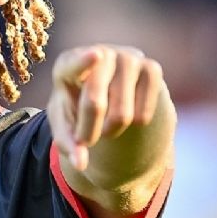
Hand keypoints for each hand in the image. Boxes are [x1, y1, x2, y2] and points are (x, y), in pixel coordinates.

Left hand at [48, 45, 164, 170]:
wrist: (104, 91)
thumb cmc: (76, 108)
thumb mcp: (65, 125)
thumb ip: (69, 144)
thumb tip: (81, 164)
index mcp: (69, 63)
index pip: (74, 64)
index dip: (83, 62)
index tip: (96, 55)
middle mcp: (100, 53)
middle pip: (94, 100)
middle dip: (88, 129)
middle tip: (85, 140)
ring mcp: (128, 57)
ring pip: (122, 114)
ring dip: (111, 129)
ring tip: (105, 122)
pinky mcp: (152, 68)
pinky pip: (145, 112)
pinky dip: (135, 124)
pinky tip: (128, 112)